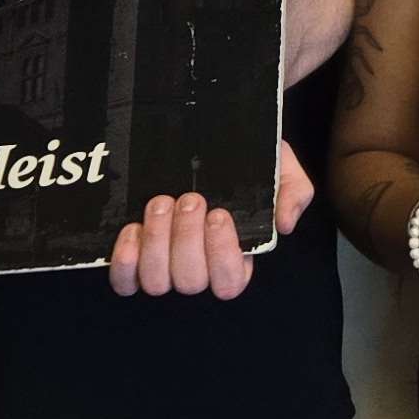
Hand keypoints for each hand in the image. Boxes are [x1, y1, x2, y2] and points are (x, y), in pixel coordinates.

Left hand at [107, 143, 314, 302]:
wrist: (206, 136)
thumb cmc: (246, 159)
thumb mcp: (280, 168)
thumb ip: (294, 192)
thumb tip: (284, 224)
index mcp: (235, 256)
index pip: (230, 282)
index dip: (222, 255)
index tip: (220, 214)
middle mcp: (198, 268)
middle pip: (190, 281)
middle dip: (187, 239)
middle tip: (191, 199)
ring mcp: (163, 266)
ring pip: (157, 281)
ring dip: (157, 242)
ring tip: (161, 203)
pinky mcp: (132, 260)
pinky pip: (124, 282)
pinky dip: (126, 261)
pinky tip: (132, 229)